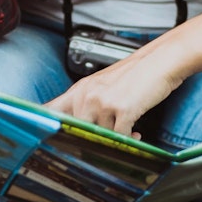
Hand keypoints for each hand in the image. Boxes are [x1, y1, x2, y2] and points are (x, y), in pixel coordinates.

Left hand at [46, 48, 185, 136]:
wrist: (161, 62)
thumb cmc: (135, 73)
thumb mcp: (103, 85)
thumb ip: (87, 103)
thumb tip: (77, 126)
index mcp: (80, 89)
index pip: (50, 110)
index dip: (42, 126)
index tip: (41, 138)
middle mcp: (88, 95)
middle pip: (78, 131)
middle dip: (93, 138)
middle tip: (106, 138)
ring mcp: (104, 103)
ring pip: (101, 135)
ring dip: (115, 138)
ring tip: (126, 131)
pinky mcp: (123, 110)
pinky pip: (120, 137)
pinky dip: (129, 139)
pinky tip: (135, 133)